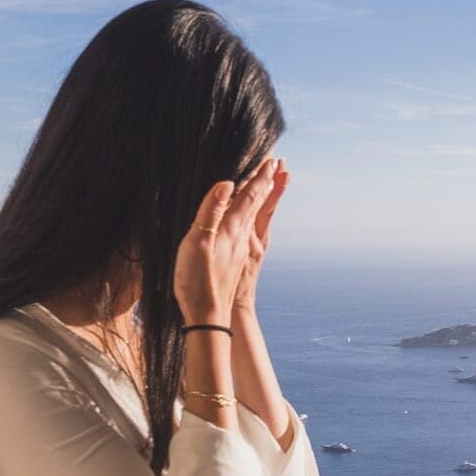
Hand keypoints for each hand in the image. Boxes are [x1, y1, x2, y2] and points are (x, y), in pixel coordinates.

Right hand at [173, 157, 280, 325]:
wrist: (208, 316)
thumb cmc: (197, 281)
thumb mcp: (198, 243)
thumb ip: (211, 212)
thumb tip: (227, 184)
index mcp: (232, 229)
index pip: (250, 196)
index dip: (259, 176)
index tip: (271, 159)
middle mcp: (241, 237)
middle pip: (258, 203)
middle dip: (267, 182)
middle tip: (279, 165)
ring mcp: (239, 249)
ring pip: (255, 215)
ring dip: (263, 196)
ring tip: (271, 183)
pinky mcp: (234, 259)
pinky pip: (248, 228)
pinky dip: (252, 215)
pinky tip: (248, 218)